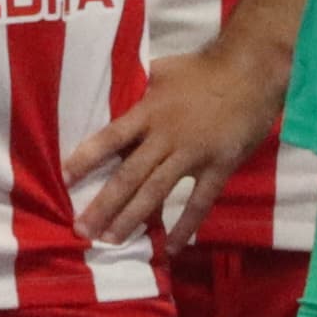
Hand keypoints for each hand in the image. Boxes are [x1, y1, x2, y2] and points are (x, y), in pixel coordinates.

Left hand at [71, 35, 290, 249]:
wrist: (251, 72)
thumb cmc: (202, 69)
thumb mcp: (161, 71)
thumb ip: (137, 88)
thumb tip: (110, 92)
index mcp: (149, 112)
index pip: (111, 138)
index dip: (87, 158)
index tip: (64, 179)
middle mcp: (166, 137)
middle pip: (129, 175)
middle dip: (104, 204)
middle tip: (82, 229)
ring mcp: (192, 155)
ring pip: (156, 192)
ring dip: (132, 219)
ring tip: (111, 240)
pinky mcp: (218, 167)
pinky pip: (200, 202)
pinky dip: (186, 226)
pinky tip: (172, 247)